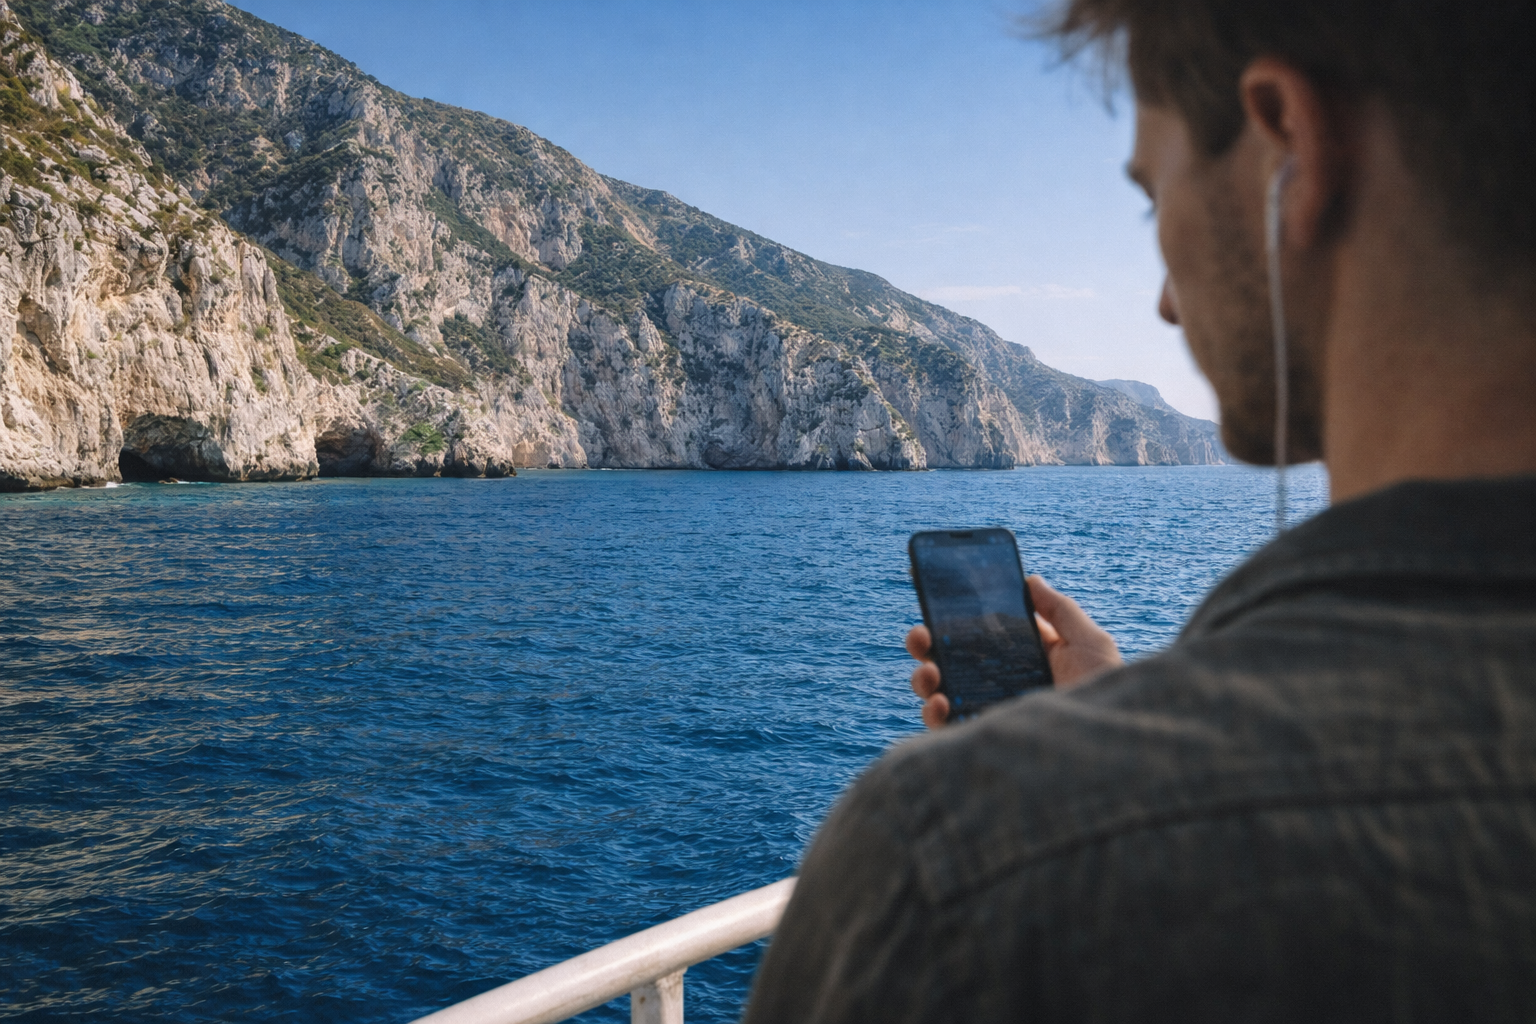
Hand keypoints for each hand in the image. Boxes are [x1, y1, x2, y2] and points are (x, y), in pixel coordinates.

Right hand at [907, 575, 1123, 728]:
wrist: (1110, 745)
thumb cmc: (1105, 691)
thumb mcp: (1089, 642)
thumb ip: (1060, 610)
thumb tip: (1030, 580)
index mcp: (1021, 657)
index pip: (978, 634)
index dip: (952, 619)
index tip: (936, 602)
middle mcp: (999, 683)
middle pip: (950, 660)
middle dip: (926, 645)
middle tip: (921, 637)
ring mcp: (988, 711)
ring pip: (940, 692)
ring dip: (924, 678)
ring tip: (932, 672)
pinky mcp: (983, 737)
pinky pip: (946, 729)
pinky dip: (933, 714)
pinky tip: (941, 703)